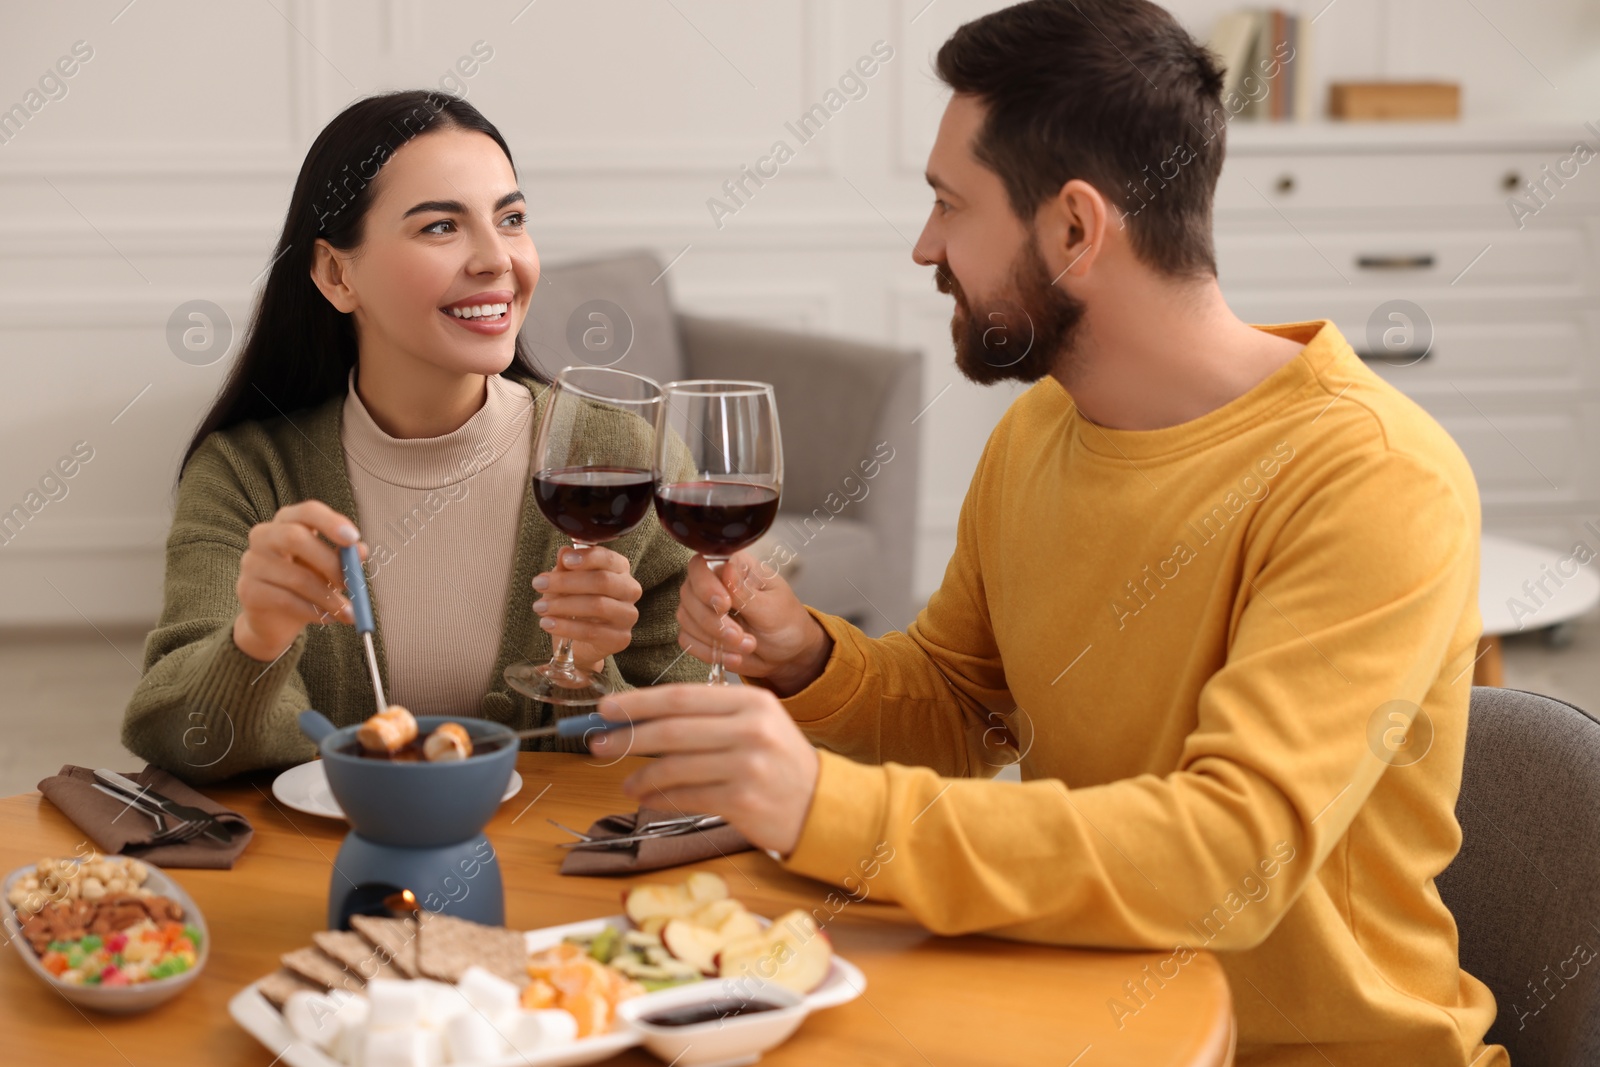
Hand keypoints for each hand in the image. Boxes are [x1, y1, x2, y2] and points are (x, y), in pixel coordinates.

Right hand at [234, 501, 365, 662]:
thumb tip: (361, 550)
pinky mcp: (248, 590)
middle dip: (330, 562)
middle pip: (295, 538)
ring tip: (348, 611)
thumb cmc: (306, 583)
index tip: (354, 538)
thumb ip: (344, 557)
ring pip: (295, 577)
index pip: (307, 511)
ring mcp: (252, 563)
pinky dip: (313, 611)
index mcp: (287, 522)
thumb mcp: (329, 568)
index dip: (331, 522)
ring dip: (328, 597)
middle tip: (352, 584)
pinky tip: (328, 618)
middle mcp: (264, 536)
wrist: (275, 620)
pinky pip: (285, 600)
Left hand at [534, 545, 642, 672]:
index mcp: (620, 570)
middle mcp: (630, 590)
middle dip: (567, 582)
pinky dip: (566, 627)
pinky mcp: (621, 638)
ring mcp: (628, 615)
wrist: (580, 643)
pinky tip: (547, 623)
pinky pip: (591, 631)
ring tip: (539, 607)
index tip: (565, 560)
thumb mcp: (566, 583)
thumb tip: (564, 552)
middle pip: (602, 581)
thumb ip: (567, 567)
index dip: (587, 558)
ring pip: (597, 605)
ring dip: (563, 605)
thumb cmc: (575, 605)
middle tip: (539, 584)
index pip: (608, 559)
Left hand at [589, 684, 819, 854]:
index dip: (637, 703)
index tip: (605, 709)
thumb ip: (708, 717)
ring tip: (626, 782)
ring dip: (641, 776)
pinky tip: (648, 799)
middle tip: (597, 743)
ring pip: (675, 767)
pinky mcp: (743, 801)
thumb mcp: (756, 724)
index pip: (681, 697)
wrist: (822, 805)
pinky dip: (660, 799)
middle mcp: (751, 729)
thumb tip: (643, 721)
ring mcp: (748, 766)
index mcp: (751, 702)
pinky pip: (687, 797)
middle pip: (672, 730)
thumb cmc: (780, 763)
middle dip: (627, 736)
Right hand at [676, 551, 832, 695]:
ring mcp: (702, 607)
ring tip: (746, 646)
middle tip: (740, 636)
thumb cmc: (785, 622)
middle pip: (689, 594)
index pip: (701, 565)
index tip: (724, 606)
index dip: (706, 585)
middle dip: (712, 621)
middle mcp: (713, 583)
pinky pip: (687, 640)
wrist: (787, 654)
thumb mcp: (771, 608)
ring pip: (685, 619)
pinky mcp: (698, 631)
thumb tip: (727, 568)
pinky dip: (709, 653)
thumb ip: (746, 592)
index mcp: (734, 568)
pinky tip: (734, 657)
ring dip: (714, 640)